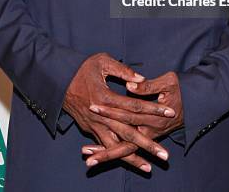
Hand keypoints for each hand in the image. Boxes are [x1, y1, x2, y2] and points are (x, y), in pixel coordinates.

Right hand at [62, 53, 173, 170]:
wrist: (58, 79)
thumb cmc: (82, 67)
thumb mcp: (102, 61)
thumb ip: (123, 70)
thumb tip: (141, 79)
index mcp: (106, 97)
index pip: (135, 106)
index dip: (153, 109)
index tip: (170, 112)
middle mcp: (101, 116)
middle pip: (128, 132)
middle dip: (147, 144)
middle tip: (165, 156)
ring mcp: (94, 125)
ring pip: (116, 145)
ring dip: (132, 157)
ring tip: (149, 167)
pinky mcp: (90, 130)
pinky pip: (104, 146)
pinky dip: (115, 156)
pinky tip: (126, 163)